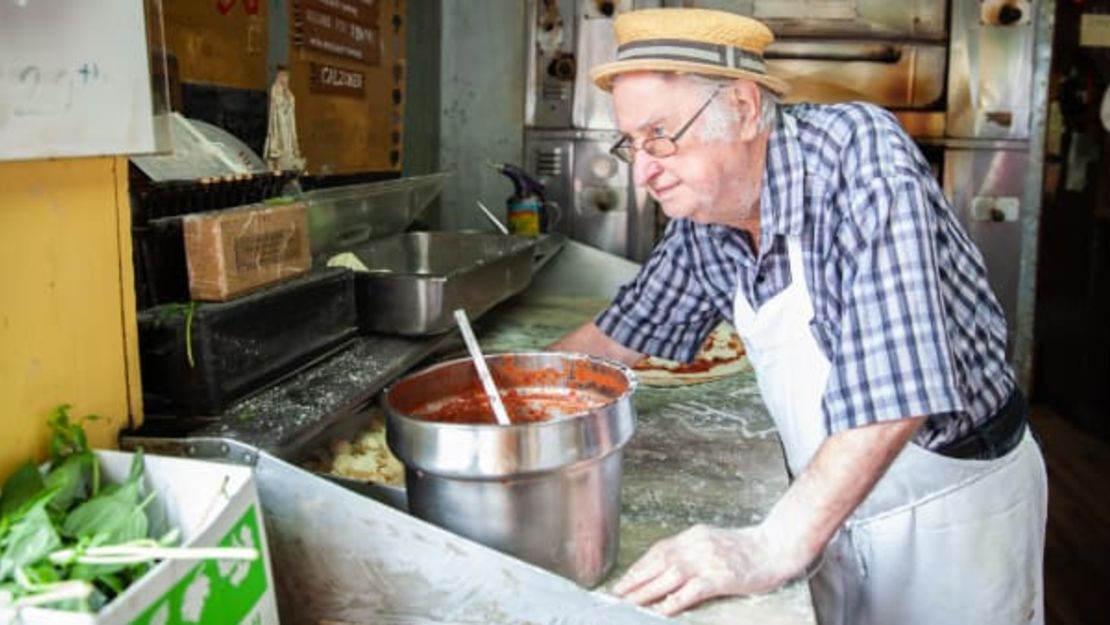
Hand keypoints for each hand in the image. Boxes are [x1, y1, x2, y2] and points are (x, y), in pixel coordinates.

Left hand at [612, 523, 804, 615]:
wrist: (777, 546)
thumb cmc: (748, 548)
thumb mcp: (713, 542)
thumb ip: (691, 551)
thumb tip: (666, 566)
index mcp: (693, 536)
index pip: (658, 551)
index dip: (638, 567)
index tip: (623, 580)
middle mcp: (697, 545)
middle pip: (658, 562)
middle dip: (635, 579)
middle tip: (617, 594)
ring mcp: (709, 560)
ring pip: (669, 575)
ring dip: (647, 590)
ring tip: (630, 602)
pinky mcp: (721, 577)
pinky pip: (692, 590)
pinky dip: (675, 599)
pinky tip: (663, 609)